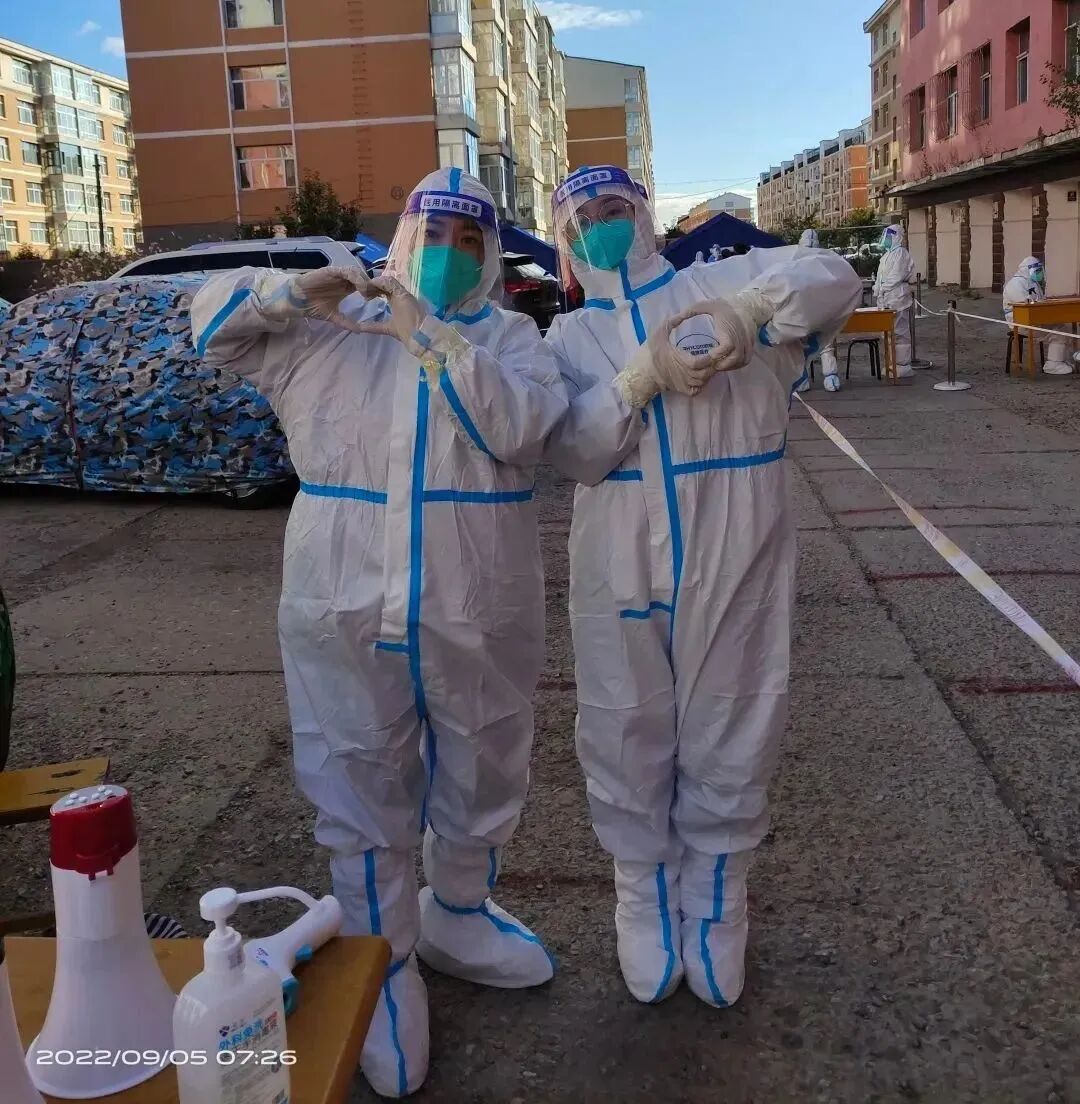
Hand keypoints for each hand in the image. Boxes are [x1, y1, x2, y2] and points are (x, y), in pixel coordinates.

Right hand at [290, 266, 371, 328]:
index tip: (379, 299)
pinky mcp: (331, 270)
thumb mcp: (334, 317)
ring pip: (356, 272)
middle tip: (376, 295)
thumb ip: (346, 323)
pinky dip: (355, 277)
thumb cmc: (314, 307)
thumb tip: (359, 331)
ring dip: (364, 281)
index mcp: (346, 288)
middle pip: (363, 277)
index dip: (372, 291)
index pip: (364, 285)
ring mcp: (338, 274)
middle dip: (371, 285)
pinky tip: (359, 287)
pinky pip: (346, 271)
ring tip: (367, 293)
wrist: (298, 301)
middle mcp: (344, 279)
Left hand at [341, 275, 429, 355]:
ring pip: (386, 281)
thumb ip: (373, 326)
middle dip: (373, 285)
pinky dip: (380, 282)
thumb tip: (359, 328)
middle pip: (385, 284)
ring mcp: (402, 293)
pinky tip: (372, 284)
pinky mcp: (403, 293)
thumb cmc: (407, 332)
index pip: (384, 291)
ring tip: (365, 286)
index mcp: (397, 301)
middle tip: (363, 289)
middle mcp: (400, 295)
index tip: (365, 295)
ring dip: (375, 283)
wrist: (419, 335)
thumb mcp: (386, 328)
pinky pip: (390, 282)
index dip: (375, 291)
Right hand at [613, 297, 754, 408]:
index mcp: (680, 360)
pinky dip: (702, 384)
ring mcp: (684, 384)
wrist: (644, 372)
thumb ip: (672, 322)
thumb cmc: (653, 351)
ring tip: (709, 364)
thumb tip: (683, 313)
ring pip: (703, 381)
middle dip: (712, 365)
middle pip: (706, 373)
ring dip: (708, 374)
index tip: (711, 350)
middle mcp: (684, 374)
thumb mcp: (660, 333)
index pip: (700, 362)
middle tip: (714, 356)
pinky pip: (697, 390)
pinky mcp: (683, 390)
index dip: (709, 357)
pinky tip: (701, 375)